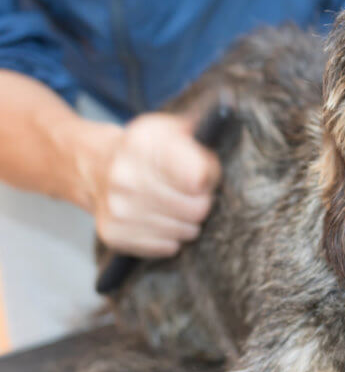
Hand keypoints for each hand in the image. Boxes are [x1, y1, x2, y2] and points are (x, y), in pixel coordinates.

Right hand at [89, 113, 221, 256]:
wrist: (93, 165)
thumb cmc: (145, 149)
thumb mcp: (170, 129)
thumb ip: (200, 135)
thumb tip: (224, 124)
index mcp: (142, 145)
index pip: (199, 178)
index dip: (209, 177)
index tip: (202, 174)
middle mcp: (125, 177)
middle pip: (196, 208)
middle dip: (202, 201)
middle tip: (191, 193)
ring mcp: (117, 208)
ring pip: (184, 231)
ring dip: (188, 222)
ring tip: (175, 206)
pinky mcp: (113, 234)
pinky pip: (166, 247)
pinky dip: (171, 238)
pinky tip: (161, 220)